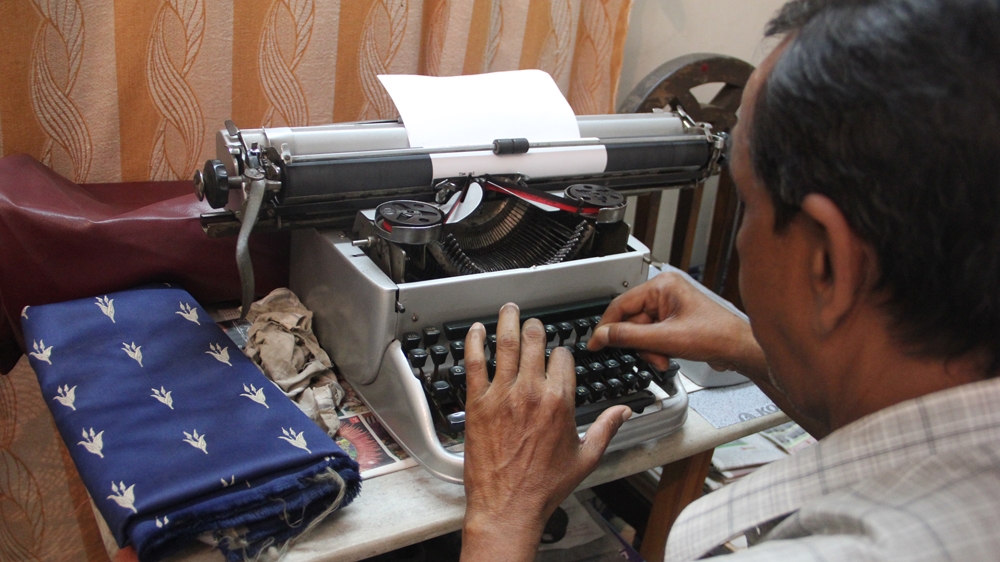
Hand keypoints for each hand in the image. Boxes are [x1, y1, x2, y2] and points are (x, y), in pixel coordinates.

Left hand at [460, 303, 630, 561]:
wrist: (508, 506)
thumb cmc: (544, 487)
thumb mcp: (585, 458)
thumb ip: (607, 429)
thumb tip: (624, 412)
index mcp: (560, 402)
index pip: (563, 359)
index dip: (561, 354)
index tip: (558, 356)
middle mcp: (532, 393)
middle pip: (535, 343)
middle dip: (536, 328)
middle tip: (533, 323)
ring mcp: (502, 395)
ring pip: (506, 345)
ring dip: (507, 322)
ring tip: (508, 309)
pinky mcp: (478, 403)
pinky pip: (475, 364)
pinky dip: (475, 343)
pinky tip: (477, 331)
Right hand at [588, 272, 766, 378]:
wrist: (739, 349)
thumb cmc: (716, 335)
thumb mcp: (665, 339)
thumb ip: (629, 336)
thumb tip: (604, 335)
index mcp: (662, 286)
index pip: (621, 304)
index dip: (607, 326)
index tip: (596, 343)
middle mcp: (665, 292)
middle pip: (632, 320)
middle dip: (638, 343)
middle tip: (648, 355)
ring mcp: (671, 307)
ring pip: (642, 331)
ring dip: (649, 349)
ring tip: (663, 358)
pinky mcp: (675, 321)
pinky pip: (653, 335)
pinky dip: (657, 349)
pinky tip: (667, 357)